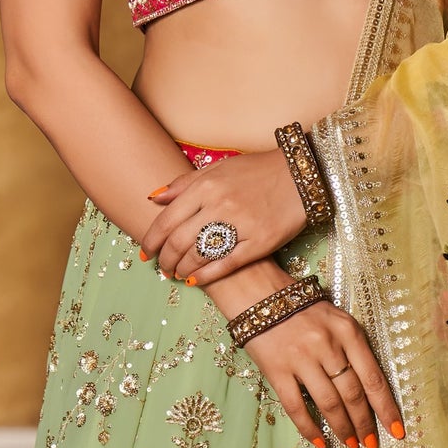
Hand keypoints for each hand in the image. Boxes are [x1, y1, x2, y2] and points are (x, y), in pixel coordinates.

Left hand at [140, 148, 308, 286]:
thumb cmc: (258, 171)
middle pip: (178, 242)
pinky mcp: (259, 243)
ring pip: (199, 256)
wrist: (301, 175)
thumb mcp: (219, 168)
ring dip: (182, 269)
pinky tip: (195, 280)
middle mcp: (219, 206)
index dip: (151, 241)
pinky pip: (225, 265)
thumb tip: (154, 198)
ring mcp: (240, 225)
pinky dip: (206, 275)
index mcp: (206, 186)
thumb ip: (185, 183)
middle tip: (162, 268)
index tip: (145, 252)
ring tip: (177, 274)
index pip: (166, 220)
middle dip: (164, 260)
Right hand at [244, 299, 403, 447]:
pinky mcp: (277, 370)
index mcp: (349, 333)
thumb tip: (370, 392)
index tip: (396, 431)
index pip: (374, 378)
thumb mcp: (339, 321)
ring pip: (328, 403)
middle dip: (365, 423)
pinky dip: (309, 427)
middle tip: (371, 443)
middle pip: (352, 394)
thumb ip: (355, 350)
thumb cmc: (305, 311)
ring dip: (342, 428)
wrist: (261, 296)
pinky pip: (296, 406)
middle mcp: (327, 346)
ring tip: (351, 443)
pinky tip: (320, 442)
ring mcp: (301, 359)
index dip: (386, 408)